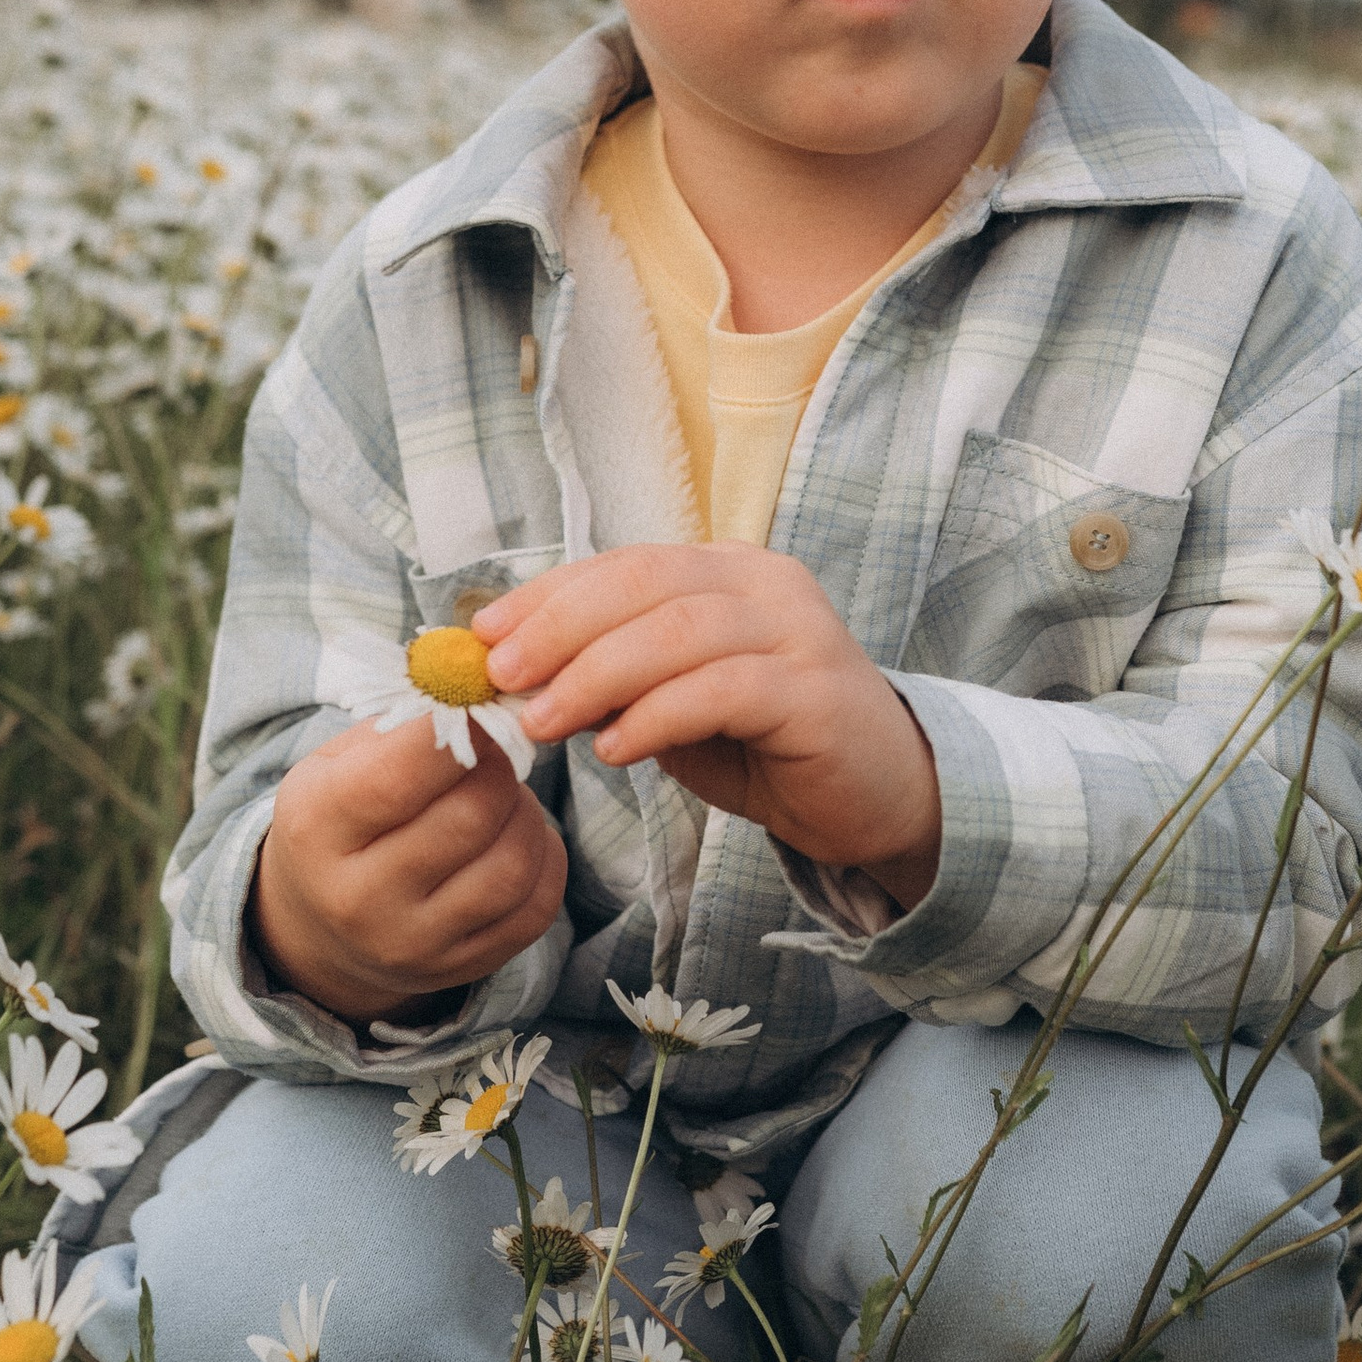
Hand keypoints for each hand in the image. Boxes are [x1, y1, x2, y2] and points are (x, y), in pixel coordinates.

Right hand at [252, 716, 567, 1030]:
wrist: (320, 926)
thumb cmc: (340, 817)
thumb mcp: (337, 762)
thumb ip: (403, 723)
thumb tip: (482, 682)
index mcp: (315, 830)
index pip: (399, 776)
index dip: (458, 730)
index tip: (479, 704)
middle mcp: (359, 900)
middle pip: (470, 817)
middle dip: (500, 767)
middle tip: (497, 747)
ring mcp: (412, 944)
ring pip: (511, 865)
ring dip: (524, 813)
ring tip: (504, 794)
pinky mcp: (461, 968)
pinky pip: (536, 907)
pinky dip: (543, 857)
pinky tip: (515, 836)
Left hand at [477, 546, 942, 913]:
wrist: (879, 797)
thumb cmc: (767, 747)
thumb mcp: (677, 704)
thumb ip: (615, 679)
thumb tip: (517, 673)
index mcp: (728, 571)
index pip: (623, 564)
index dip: (547, 595)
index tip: (482, 635)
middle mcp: (767, 584)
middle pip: (645, 583)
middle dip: (560, 627)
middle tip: (502, 676)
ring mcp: (799, 633)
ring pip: (679, 630)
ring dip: (597, 674)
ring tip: (544, 721)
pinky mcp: (816, 693)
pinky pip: (723, 689)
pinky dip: (658, 714)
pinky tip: (616, 748)